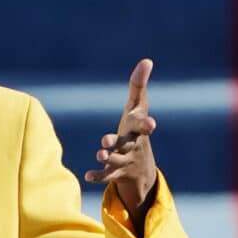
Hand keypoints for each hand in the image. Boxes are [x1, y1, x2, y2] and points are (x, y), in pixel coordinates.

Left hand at [83, 59, 158, 227]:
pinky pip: (106, 176)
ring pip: (116, 160)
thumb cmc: (137, 129)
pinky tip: (87, 176)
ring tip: (99, 153)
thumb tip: (147, 60)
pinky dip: (98, 176)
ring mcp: (125, 160)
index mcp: (138, 130)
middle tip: (106, 140)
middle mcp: (133, 146)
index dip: (146, 124)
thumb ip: (139, 85)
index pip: (143, 126)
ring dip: (107, 157)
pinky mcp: (115, 173)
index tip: (150, 123)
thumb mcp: (138, 108)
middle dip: (120, 142)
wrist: (142, 169)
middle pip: (129, 144)